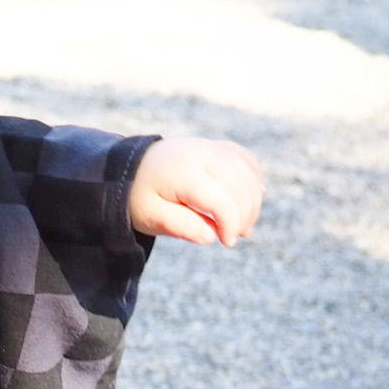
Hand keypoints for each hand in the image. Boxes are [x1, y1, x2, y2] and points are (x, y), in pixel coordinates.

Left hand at [128, 138, 264, 246]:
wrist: (131, 169)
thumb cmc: (141, 196)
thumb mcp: (151, 216)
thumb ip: (180, 226)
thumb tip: (211, 237)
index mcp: (183, 172)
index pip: (221, 200)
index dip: (231, 224)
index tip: (227, 242)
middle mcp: (200, 154)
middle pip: (240, 186)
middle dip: (245, 215)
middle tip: (236, 236)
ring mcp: (210, 147)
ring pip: (247, 172)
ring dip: (253, 200)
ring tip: (244, 224)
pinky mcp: (216, 146)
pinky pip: (245, 159)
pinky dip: (254, 178)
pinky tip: (257, 195)